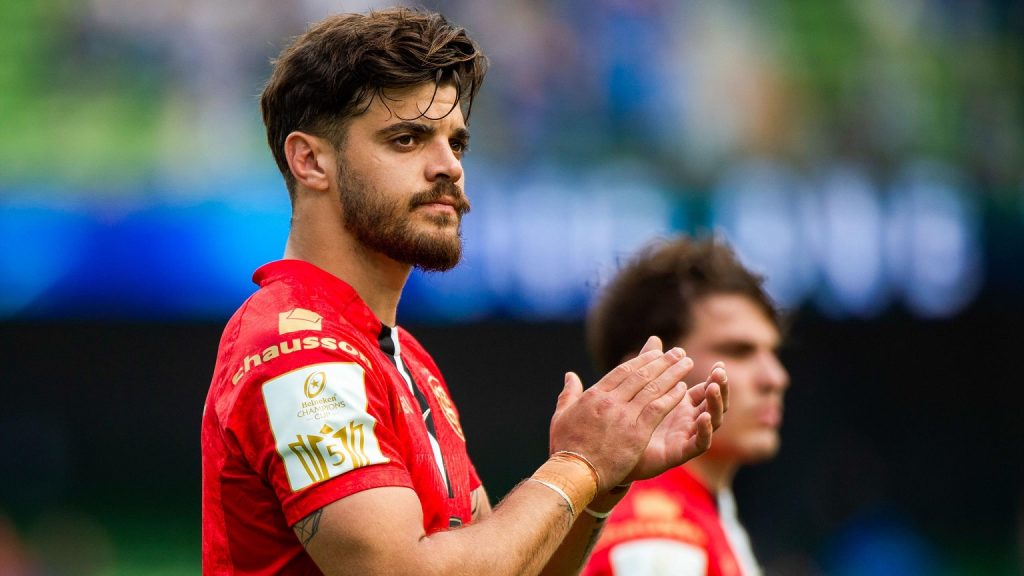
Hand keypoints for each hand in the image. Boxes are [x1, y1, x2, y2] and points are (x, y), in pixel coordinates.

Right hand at [548, 337, 693, 491]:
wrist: (574, 473)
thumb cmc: (566, 447)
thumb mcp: (561, 416)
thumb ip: (568, 394)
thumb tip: (570, 375)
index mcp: (594, 395)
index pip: (622, 371)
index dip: (642, 360)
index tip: (656, 352)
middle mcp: (610, 401)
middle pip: (641, 375)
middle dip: (662, 361)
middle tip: (678, 352)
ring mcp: (624, 416)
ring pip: (653, 388)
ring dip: (672, 374)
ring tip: (687, 363)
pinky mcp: (637, 432)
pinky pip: (658, 409)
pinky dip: (671, 397)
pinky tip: (683, 389)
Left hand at [620, 336, 728, 482]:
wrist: (610, 453)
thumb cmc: (627, 421)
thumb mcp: (640, 389)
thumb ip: (650, 365)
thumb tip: (655, 339)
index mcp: (682, 404)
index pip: (706, 389)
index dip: (715, 378)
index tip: (720, 364)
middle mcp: (688, 420)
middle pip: (714, 403)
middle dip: (720, 388)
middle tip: (720, 372)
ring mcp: (686, 436)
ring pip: (712, 421)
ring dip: (715, 404)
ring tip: (713, 387)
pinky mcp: (680, 453)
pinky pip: (700, 443)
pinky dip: (705, 430)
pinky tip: (704, 416)